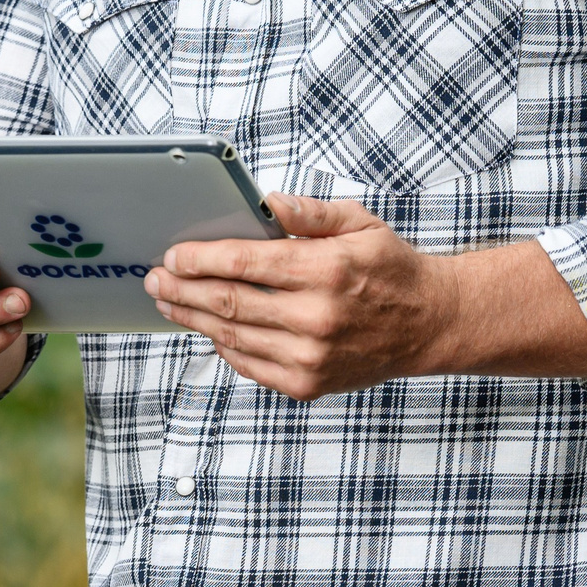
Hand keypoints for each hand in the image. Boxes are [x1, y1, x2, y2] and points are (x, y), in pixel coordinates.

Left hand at [144, 194, 586, 400]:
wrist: (432, 324)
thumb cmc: (391, 268)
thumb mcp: (358, 223)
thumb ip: (308, 212)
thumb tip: (262, 201)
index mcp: (325, 271)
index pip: (245, 263)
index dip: (200, 259)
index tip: (172, 255)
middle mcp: (316, 318)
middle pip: (228, 302)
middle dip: (183, 290)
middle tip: (154, 281)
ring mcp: (311, 357)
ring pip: (232, 337)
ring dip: (193, 320)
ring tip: (169, 304)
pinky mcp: (309, 384)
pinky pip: (250, 366)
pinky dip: (224, 347)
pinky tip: (208, 331)